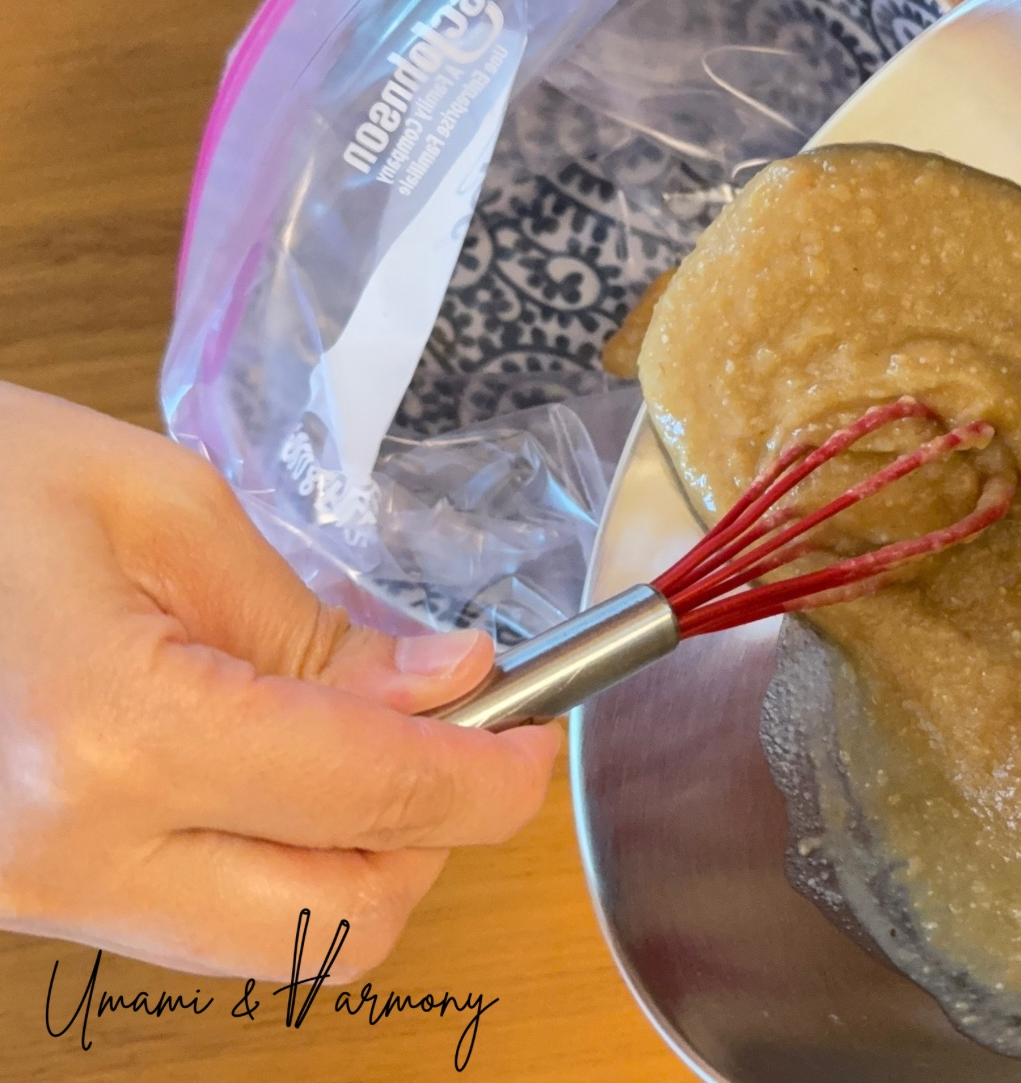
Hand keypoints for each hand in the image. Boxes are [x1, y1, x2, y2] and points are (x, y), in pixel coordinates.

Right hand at [0, 384, 560, 980]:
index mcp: (116, 734)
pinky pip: (208, 920)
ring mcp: (38, 895)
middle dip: (435, 835)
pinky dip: (283, 862)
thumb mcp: (164, 510)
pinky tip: (285, 768)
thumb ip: (318, 626)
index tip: (538, 732)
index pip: (378, 795)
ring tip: (370, 740)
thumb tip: (449, 686)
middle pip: (347, 920)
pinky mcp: (27, 898)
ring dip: (364, 855)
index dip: (493, 774)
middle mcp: (72, 852)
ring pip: (284, 941)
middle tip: (464, 735)